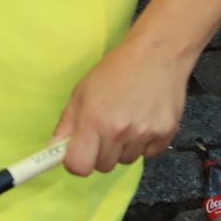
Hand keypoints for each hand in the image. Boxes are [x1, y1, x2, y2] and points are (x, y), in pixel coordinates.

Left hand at [52, 37, 189, 175]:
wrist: (156, 54)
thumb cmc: (115, 70)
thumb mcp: (82, 91)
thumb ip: (67, 124)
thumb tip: (53, 150)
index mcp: (94, 120)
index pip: (79, 167)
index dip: (76, 163)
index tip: (78, 153)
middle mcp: (119, 131)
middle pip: (103, 167)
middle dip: (100, 152)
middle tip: (105, 128)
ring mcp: (144, 134)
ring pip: (126, 160)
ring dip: (124, 147)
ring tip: (127, 119)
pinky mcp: (166, 134)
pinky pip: (149, 154)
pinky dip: (145, 143)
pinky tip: (144, 119)